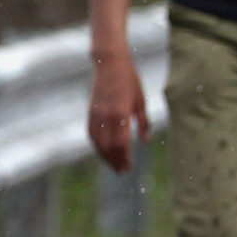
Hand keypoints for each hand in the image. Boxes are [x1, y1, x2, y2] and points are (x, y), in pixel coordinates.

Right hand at [87, 51, 148, 172]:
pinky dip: (95, 144)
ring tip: (112, 165)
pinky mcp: (90, 111)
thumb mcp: (140, 101)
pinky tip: (101, 151)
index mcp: (121, 113)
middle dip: (114, 160)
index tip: (128, 168)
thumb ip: (143, 122)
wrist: (109, 64)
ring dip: (104, 155)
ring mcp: (96, 113)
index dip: (123, 158)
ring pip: (97, 141)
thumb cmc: (130, 81)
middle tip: (121, 171)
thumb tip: (145, 140)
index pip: (121, 143)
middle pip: (108, 146)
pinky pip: (91, 132)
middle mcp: (106, 116)